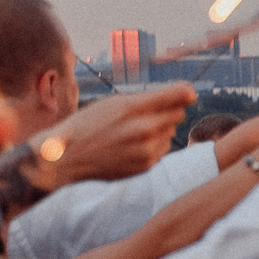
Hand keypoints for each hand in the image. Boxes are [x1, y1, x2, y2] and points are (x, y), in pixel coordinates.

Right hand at [33, 87, 194, 185]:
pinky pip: (163, 148)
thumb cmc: (90, 124)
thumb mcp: (114, 103)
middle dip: (167, 111)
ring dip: (160, 129)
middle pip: (178, 114)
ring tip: (133, 131)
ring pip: (171, 132)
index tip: (186, 93)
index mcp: (133, 107)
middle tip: (145, 113)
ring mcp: (146, 150)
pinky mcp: (146, 165)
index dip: (185, 92)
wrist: (68, 158)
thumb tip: (191, 93)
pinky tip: (133, 145)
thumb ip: (152, 98)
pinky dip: (153, 145)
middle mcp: (143, 129)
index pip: (181, 94)